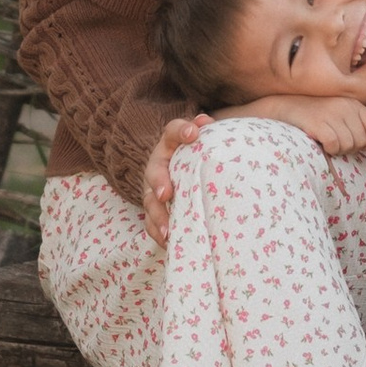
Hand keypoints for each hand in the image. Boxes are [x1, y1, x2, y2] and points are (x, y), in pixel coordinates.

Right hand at [140, 112, 205, 247]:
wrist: (189, 172)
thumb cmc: (202, 155)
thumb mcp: (208, 142)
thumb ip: (215, 133)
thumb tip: (210, 123)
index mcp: (172, 143)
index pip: (173, 131)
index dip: (181, 130)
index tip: (194, 133)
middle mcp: (159, 164)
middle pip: (154, 170)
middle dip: (158, 181)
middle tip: (166, 193)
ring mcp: (154, 188)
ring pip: (149, 201)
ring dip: (157, 216)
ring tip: (168, 231)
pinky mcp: (156, 209)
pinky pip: (152, 223)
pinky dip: (158, 233)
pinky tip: (169, 244)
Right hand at [233, 91, 365, 159]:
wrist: (280, 109)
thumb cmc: (312, 118)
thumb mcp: (339, 122)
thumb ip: (363, 136)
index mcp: (353, 104)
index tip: (358, 148)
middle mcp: (345, 106)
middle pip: (361, 141)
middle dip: (349, 148)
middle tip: (332, 141)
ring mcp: (331, 113)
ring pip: (348, 146)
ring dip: (337, 150)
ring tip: (324, 141)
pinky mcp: (318, 123)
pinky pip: (334, 146)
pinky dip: (328, 149)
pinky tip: (318, 142)